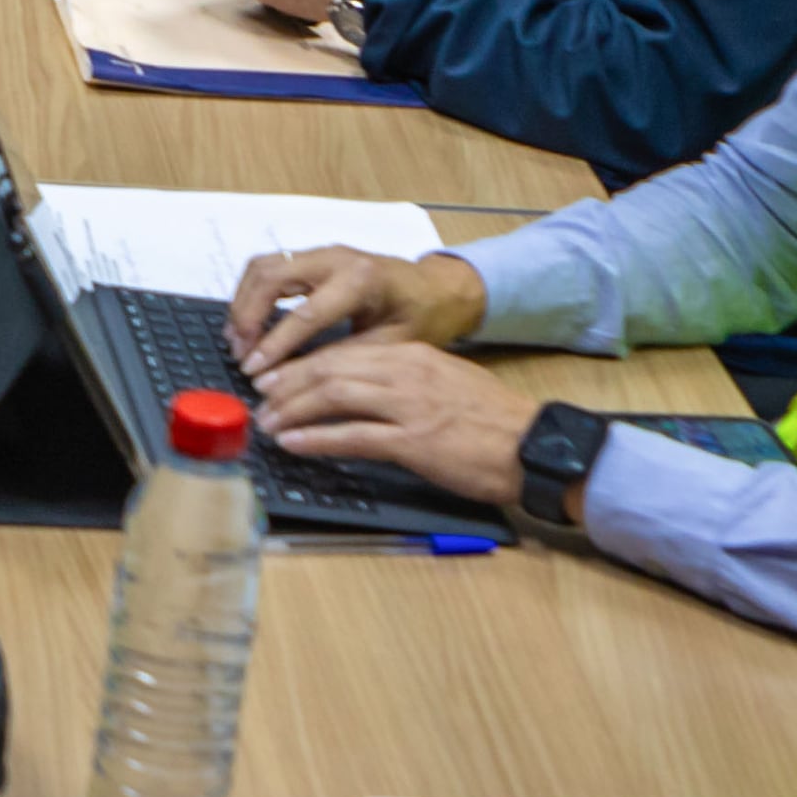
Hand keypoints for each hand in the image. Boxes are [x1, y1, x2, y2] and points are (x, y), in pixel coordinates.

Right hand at [231, 245, 486, 367]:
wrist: (436, 288)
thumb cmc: (420, 318)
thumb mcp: (389, 346)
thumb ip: (343, 359)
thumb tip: (294, 383)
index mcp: (360, 279)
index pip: (305, 312)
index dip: (275, 345)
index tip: (253, 372)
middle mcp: (334, 257)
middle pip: (270, 276)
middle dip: (248, 318)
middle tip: (241, 355)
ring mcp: (320, 252)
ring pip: (262, 267)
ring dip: (244, 303)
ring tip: (239, 342)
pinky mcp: (311, 256)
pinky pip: (268, 267)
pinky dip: (251, 294)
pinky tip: (249, 325)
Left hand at [246, 337, 540, 505]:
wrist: (534, 444)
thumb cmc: (492, 420)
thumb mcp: (446, 382)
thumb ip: (404, 379)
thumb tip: (361, 390)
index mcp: (413, 354)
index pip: (343, 351)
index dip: (302, 366)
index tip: (277, 380)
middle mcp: (406, 372)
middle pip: (330, 369)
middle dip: (288, 386)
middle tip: (262, 402)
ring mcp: (409, 406)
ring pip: (334, 396)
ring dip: (293, 410)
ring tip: (269, 424)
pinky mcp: (414, 442)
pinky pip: (353, 436)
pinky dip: (317, 439)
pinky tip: (295, 444)